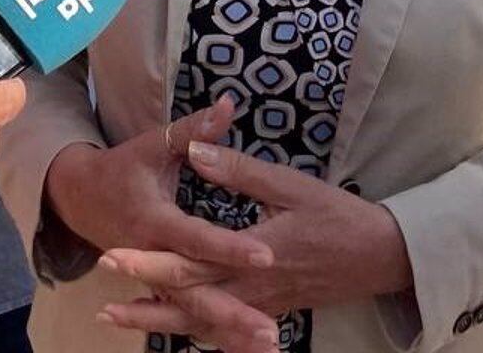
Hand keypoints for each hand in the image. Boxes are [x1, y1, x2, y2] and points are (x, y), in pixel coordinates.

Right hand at [43, 97, 276, 348]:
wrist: (80, 199)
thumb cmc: (124, 167)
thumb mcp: (154, 144)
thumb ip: (192, 130)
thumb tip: (229, 105)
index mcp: (154, 222)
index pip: (196, 239)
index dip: (229, 247)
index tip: (266, 255)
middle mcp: (153, 258)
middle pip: (195, 292)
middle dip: (232, 313)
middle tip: (270, 332)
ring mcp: (153, 280)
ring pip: (192, 314)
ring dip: (227, 332)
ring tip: (267, 346)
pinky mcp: (158, 290)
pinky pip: (188, 317)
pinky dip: (215, 334)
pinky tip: (244, 348)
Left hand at [99, 141, 412, 345]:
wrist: (380, 256)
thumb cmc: (338, 216)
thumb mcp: (291, 185)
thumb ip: (240, 171)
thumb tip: (197, 150)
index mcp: (250, 256)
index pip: (188, 263)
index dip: (147, 260)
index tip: (112, 253)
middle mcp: (249, 289)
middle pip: (184, 298)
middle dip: (139, 295)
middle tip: (102, 290)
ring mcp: (259, 305)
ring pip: (198, 321)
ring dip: (157, 319)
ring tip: (117, 316)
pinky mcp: (270, 310)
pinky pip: (223, 329)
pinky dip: (194, 332)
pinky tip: (174, 329)